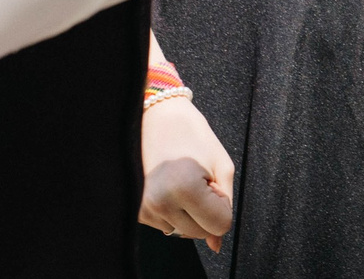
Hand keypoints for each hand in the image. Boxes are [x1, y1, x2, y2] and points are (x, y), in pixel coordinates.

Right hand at [139, 95, 233, 250]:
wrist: (157, 117)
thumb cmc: (193, 135)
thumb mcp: (221, 165)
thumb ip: (225, 204)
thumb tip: (217, 245)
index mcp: (184, 189)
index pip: (219, 226)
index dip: (224, 206)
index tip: (214, 183)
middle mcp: (160, 203)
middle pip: (201, 233)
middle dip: (208, 211)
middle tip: (200, 179)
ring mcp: (145, 209)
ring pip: (184, 232)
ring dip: (191, 213)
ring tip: (184, 180)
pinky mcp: (137, 212)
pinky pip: (168, 225)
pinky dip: (175, 211)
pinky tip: (170, 185)